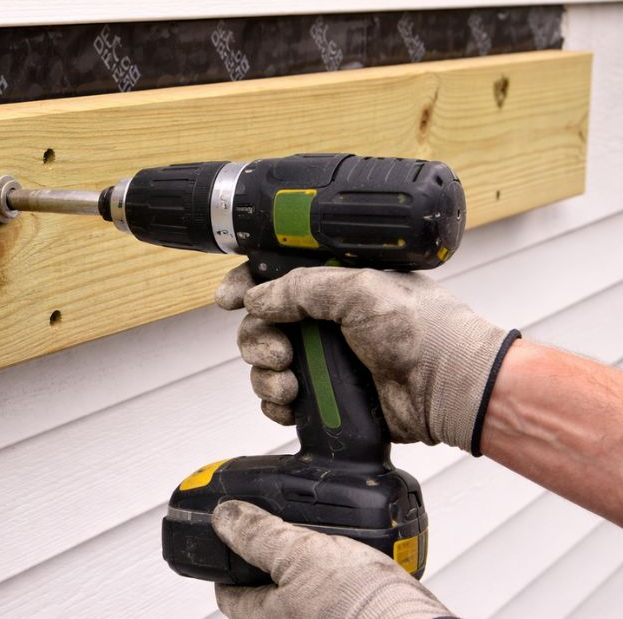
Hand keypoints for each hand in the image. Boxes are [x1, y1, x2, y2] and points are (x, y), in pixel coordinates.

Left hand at [211, 501, 449, 618]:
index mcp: (273, 616)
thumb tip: (224, 517)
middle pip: (268, 591)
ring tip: (318, 535)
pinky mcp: (359, 610)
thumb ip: (259, 535)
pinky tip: (353, 551)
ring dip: (309, 560)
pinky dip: (341, 567)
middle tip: (273, 532)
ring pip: (305, 587)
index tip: (222, 549)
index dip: (224, 571)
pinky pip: (340, 588)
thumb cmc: (363, 606)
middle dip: (269, 560)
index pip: (232, 597)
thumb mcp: (301, 555)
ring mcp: (328, 615)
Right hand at [216, 264, 516, 452]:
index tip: (230, 298)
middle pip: (261, 323)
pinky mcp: (327, 396)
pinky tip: (292, 405)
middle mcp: (327, 319)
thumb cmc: (427, 331)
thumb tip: (257, 297)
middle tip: (278, 352)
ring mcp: (325, 359)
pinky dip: (277, 404)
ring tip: (289, 383)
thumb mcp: (360, 291)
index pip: (276, 277)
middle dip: (257, 339)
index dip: (248, 285)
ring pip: (266, 364)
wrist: (452, 389)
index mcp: (336, 283)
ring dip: (266, 375)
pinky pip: (280, 400)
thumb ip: (301, 288)